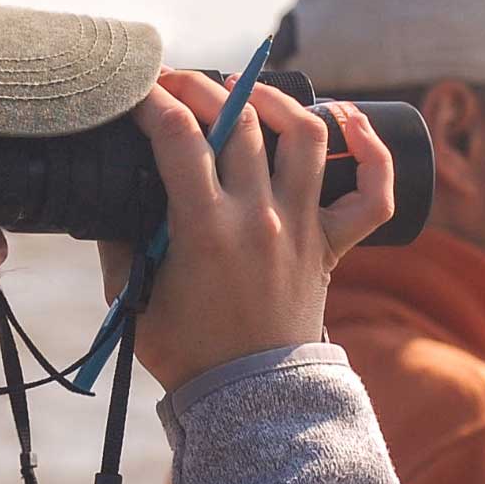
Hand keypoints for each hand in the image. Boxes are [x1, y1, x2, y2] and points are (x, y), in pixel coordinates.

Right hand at [97, 70, 393, 392]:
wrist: (248, 400)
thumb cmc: (189, 353)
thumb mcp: (134, 300)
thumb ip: (119, 243)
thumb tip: (112, 198)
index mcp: (204, 229)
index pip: (176, 136)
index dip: (150, 101)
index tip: (135, 93)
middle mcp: (259, 217)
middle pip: (237, 120)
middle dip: (200, 87)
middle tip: (177, 83)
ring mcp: (302, 227)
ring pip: (305, 135)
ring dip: (274, 99)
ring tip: (246, 90)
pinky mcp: (331, 245)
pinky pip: (372, 193)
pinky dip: (371, 150)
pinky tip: (350, 121)